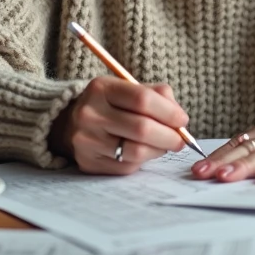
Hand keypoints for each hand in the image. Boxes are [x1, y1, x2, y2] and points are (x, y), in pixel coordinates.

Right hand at [50, 77, 187, 175]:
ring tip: (164, 145)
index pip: (142, 99)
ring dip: (159, 150)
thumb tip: (180, 120)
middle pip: (141, 128)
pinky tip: (144, 151)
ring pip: (136, 151)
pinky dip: (143, 160)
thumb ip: (158, 96)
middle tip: (181, 140)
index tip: (183, 119)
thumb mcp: (128, 88)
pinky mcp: (89, 163)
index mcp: (102, 88)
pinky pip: (127, 166)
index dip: (169, 112)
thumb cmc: (110, 104)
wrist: (71, 123)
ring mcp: (87, 141)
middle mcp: (90, 114)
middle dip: (169, 136)